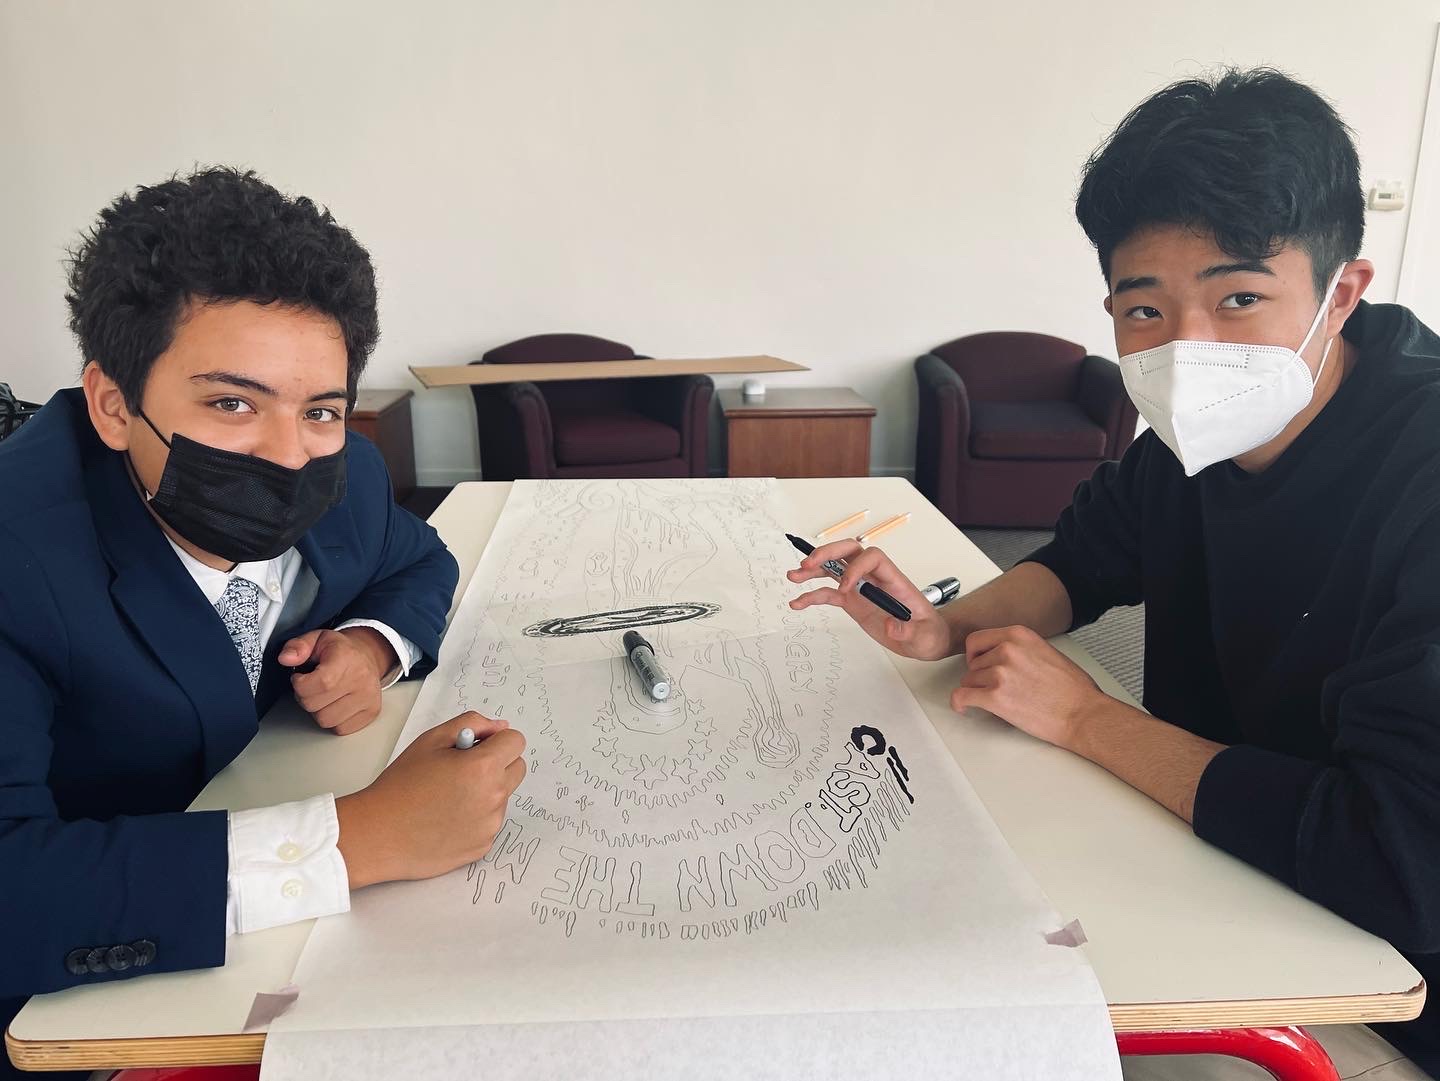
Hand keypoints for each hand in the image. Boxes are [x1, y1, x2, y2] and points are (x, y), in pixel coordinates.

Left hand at [280, 628, 392, 735]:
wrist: (367, 656)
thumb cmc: (340, 651)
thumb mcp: (315, 640)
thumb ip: (297, 647)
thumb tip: (286, 658)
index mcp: (346, 658)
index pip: (320, 683)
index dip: (301, 685)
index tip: (300, 678)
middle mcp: (362, 679)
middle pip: (316, 706)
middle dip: (306, 698)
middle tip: (312, 686)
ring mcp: (369, 698)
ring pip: (326, 721)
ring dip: (319, 711)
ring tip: (324, 696)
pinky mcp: (371, 712)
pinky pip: (340, 729)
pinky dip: (333, 720)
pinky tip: (336, 705)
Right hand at [335, 711, 526, 888]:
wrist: (378, 834)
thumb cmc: (400, 786)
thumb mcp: (431, 741)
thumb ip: (471, 724)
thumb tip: (500, 727)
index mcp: (483, 767)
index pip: (516, 742)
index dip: (496, 740)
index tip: (477, 746)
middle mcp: (494, 797)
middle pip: (517, 769)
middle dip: (497, 763)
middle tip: (463, 769)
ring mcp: (490, 825)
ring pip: (503, 797)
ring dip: (486, 791)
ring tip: (448, 797)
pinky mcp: (483, 846)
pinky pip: (490, 822)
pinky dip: (476, 817)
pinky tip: (447, 818)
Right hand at [786, 540, 951, 660]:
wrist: (924, 639)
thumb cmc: (928, 632)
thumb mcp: (925, 636)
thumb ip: (908, 631)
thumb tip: (890, 626)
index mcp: (893, 579)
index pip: (873, 557)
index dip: (856, 567)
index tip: (845, 588)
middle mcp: (875, 578)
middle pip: (849, 551)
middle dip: (828, 554)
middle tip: (808, 564)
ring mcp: (862, 588)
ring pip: (835, 568)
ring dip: (813, 569)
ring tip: (794, 576)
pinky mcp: (853, 601)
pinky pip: (829, 593)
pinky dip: (812, 596)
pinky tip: (798, 603)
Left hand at [950, 626, 1105, 749]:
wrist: (1083, 714)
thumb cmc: (1073, 689)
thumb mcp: (1046, 651)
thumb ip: (1021, 649)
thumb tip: (1001, 655)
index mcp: (1019, 635)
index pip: (977, 640)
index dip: (976, 656)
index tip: (979, 665)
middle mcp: (1007, 650)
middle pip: (972, 663)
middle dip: (980, 677)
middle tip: (994, 688)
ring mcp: (999, 673)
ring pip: (968, 680)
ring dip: (977, 691)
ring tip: (994, 701)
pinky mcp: (995, 697)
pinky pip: (962, 696)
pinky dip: (959, 703)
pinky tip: (964, 707)